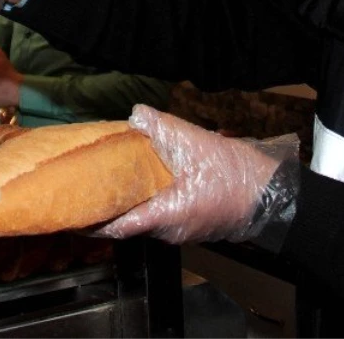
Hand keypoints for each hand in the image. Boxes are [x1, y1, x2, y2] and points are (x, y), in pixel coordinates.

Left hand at [94, 105, 299, 244]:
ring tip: (109, 174)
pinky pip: (161, 211)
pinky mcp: (192, 220)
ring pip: (145, 215)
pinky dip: (146, 196)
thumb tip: (134, 115)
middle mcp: (168, 229)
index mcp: (164, 216)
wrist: (273, 194)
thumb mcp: (195, 143)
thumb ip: (161, 128)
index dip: (91, 221)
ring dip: (127, 198)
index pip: (117, 227)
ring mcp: (181, 227)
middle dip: (106, 204)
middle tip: (85, 183)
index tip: (70, 212)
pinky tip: (143, 175)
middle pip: (128, 220)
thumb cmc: (235, 176)